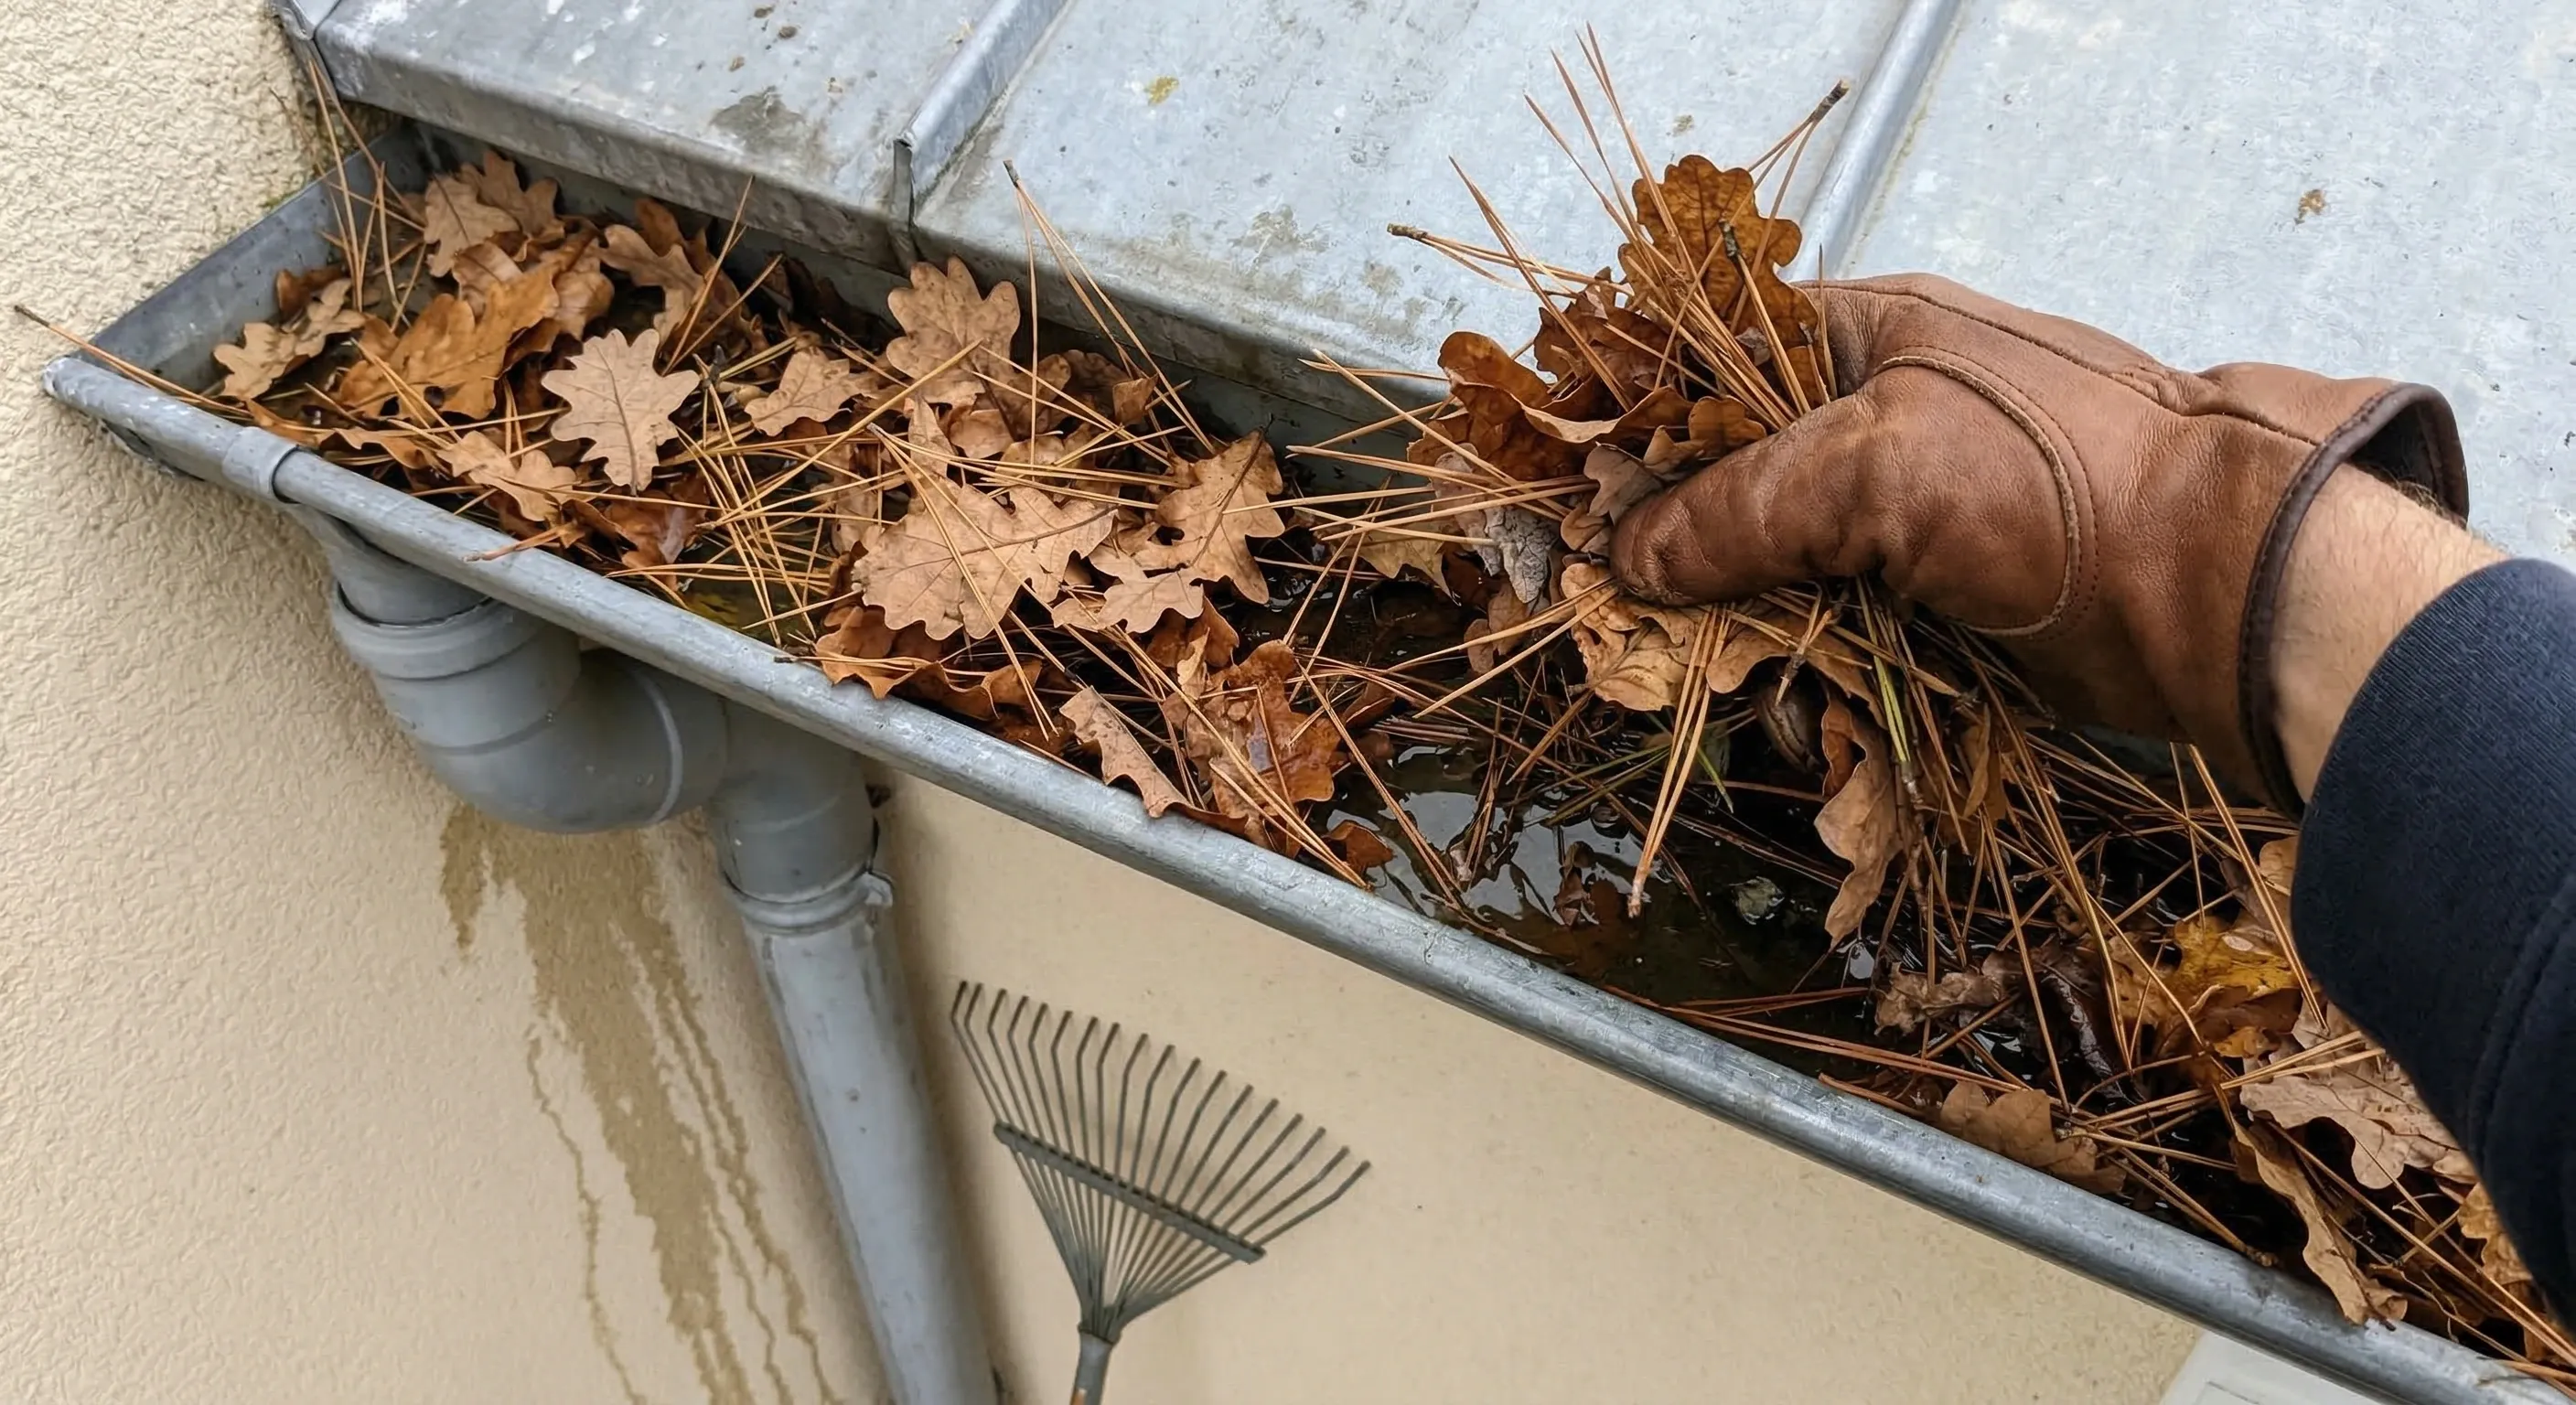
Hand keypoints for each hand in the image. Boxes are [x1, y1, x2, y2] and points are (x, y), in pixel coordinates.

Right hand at [1609, 273, 2467, 810]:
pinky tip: (1769, 698)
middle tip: (1598, 589)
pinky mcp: (1931, 601)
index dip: (1623, 401)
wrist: (2216, 588)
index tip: (1551, 463)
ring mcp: (1904, 513)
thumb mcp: (1871, 465)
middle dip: (1660, 530)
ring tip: (1681, 658)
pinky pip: (1825, 629)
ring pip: (1766, 561)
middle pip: (1721, 467)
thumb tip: (1629, 553)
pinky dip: (1792, 666)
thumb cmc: (2057, 481)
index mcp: (1859, 337)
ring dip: (1725, 616)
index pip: (1700, 349)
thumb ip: (1736, 505)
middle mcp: (1874, 416)